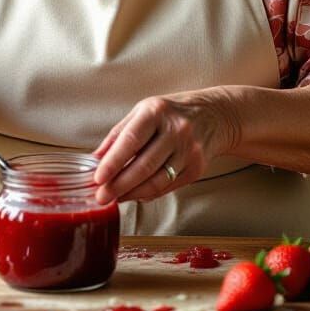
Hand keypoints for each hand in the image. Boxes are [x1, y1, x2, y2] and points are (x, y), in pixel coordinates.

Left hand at [91, 88, 240, 203]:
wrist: (214, 115)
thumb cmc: (170, 113)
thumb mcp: (143, 112)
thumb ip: (118, 135)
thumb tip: (95, 159)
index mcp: (157, 112)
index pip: (131, 141)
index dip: (113, 162)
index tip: (97, 178)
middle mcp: (176, 130)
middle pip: (144, 166)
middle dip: (119, 185)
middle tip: (101, 197)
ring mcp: (189, 150)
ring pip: (157, 181)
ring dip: (132, 194)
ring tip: (115, 198)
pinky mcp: (197, 168)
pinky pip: (168, 187)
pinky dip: (149, 193)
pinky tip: (135, 194)